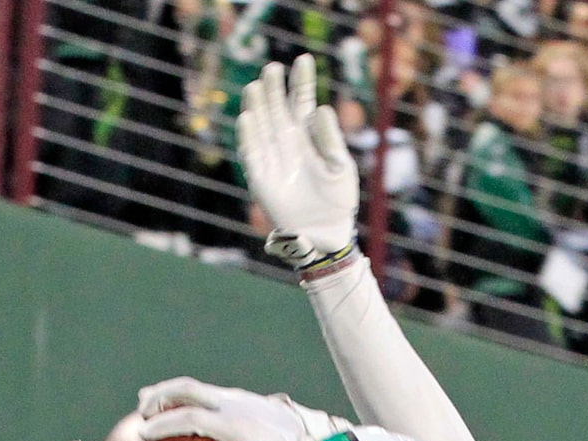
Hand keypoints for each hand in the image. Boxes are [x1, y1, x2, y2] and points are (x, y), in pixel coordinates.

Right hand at [137, 378, 342, 440]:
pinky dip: (188, 399)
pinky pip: (207, 393)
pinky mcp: (242, 396)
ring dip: (169, 393)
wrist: (314, 440)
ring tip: (148, 405)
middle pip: (186, 390)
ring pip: (196, 387)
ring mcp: (238, 396)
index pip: (190, 417)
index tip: (142, 434)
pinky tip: (179, 413)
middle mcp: (234, 404)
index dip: (164, 424)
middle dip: (158, 397)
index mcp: (235, 425)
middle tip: (139, 413)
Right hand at [236, 56, 358, 266]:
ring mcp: (272, 156)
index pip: (301, 100)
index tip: (304, 59)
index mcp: (307, 135)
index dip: (301, 80)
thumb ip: (330, 139)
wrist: (326, 234)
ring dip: (257, 105)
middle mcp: (286, 140)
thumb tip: (320, 108)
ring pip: (260, 124)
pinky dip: (248, 136)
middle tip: (274, 68)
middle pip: (276, 106)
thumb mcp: (340, 167)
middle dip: (274, 87)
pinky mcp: (260, 176)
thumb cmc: (338, 200)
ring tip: (257, 86)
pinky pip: (250, 152)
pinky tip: (248, 118)